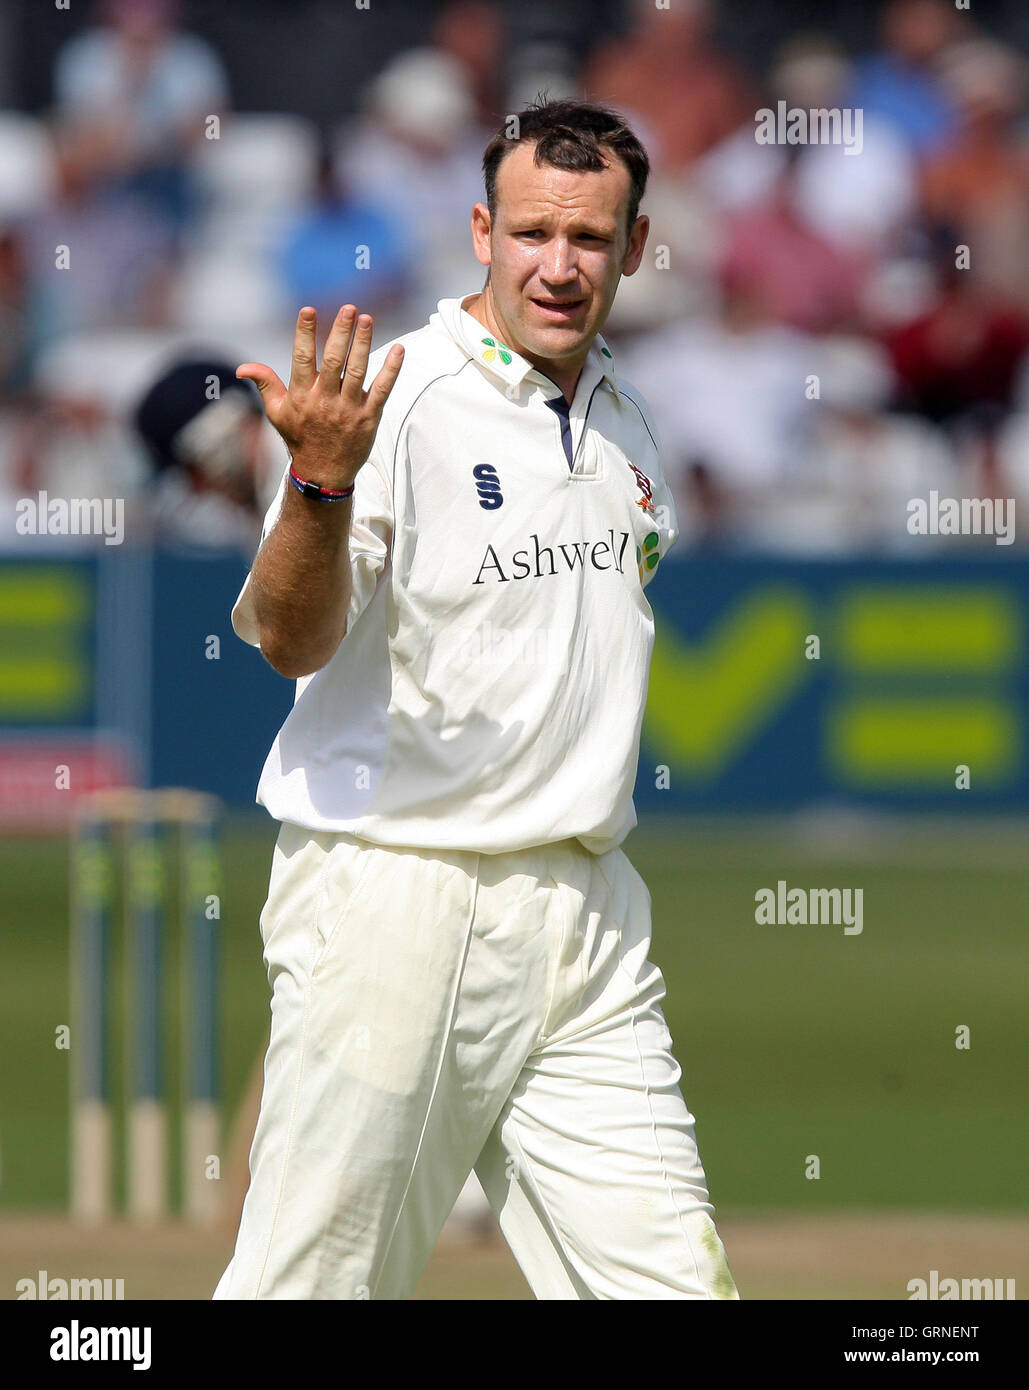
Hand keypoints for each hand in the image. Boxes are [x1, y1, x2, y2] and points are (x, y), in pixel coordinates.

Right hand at [236, 305, 403, 490]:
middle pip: (334, 361)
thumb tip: (242, 368)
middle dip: (341, 333)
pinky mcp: (369, 418)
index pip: (302, 358)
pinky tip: (400, 350)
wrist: (323, 474)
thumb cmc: (299, 438)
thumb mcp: (277, 413)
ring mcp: (348, 410)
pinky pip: (382, 390)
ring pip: (358, 371)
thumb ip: (265, 384)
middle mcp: (324, 401)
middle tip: (348, 308)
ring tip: (367, 319)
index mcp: (301, 396)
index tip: (308, 310)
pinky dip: (391, 370)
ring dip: (363, 344)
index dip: (305, 333)